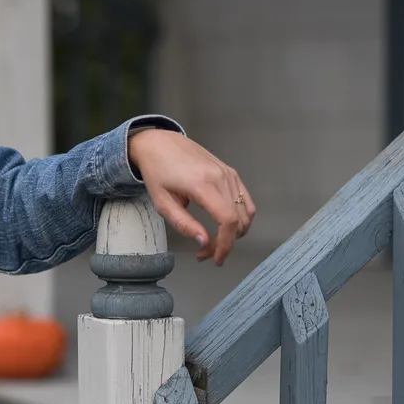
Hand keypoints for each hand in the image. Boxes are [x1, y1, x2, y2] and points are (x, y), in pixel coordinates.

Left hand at [126, 129, 255, 264]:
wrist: (160, 143)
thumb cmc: (157, 172)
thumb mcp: (162, 202)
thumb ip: (184, 224)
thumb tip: (204, 242)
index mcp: (203, 184)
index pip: (228, 220)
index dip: (226, 245)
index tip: (215, 259)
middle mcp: (221, 177)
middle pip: (239, 219)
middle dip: (226, 243)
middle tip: (206, 253)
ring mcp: (229, 174)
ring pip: (246, 212)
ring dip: (234, 233)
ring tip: (213, 242)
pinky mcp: (231, 173)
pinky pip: (246, 200)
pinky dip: (241, 218)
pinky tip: (224, 226)